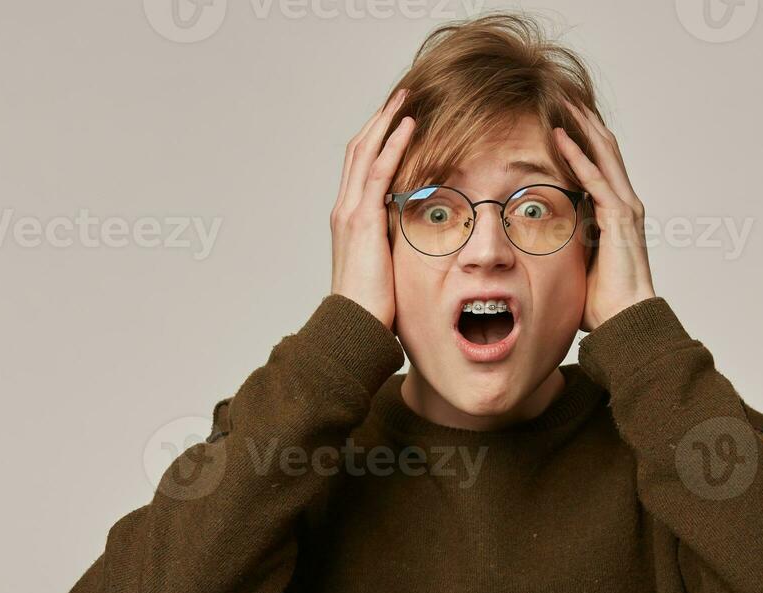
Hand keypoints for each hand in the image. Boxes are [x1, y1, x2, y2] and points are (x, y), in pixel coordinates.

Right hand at [329, 88, 415, 329]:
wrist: (353, 326)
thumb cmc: (371, 307)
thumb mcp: (386, 267)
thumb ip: (395, 245)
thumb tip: (417, 239)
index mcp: (350, 219)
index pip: (361, 167)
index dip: (377, 140)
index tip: (396, 120)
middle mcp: (345, 209)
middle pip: (359, 150)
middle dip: (380, 120)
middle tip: (401, 96)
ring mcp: (351, 212)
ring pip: (365, 152)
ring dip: (386, 122)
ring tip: (406, 99)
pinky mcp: (363, 220)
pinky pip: (377, 172)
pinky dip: (392, 145)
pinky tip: (407, 127)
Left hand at [551, 99, 655, 331]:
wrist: (626, 322)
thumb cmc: (605, 303)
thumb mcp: (579, 264)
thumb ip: (569, 246)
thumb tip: (543, 246)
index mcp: (617, 213)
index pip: (601, 164)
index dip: (584, 139)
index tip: (563, 118)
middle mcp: (625, 204)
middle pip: (605, 149)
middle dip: (584, 121)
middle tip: (563, 96)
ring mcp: (625, 208)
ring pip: (604, 154)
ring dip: (581, 126)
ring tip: (562, 102)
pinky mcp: (619, 218)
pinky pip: (595, 178)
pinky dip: (577, 156)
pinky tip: (560, 137)